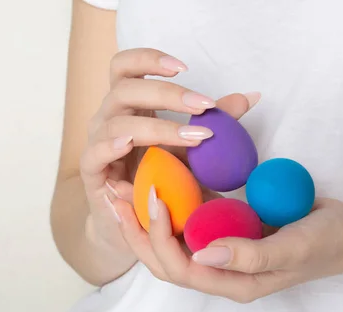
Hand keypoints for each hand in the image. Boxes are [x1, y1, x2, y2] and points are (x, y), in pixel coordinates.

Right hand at [80, 48, 217, 259]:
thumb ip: (212, 122)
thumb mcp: (190, 149)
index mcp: (128, 106)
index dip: (148, 59)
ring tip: (192, 137)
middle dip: (166, 94)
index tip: (184, 67)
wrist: (136, 221)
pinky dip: (110, 146)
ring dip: (157, 127)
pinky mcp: (92, 172)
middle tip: (204, 106)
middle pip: (124, 89)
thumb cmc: (161, 179)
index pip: (125, 67)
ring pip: (116, 122)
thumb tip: (250, 97)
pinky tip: (130, 144)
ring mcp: (97, 143)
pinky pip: (94, 153)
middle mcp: (108, 118)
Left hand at [112, 191, 342, 302]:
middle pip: (162, 258)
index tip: (153, 197)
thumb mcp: (293, 249)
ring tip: (121, 189)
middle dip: (135, 230)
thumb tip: (201, 255)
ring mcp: (216, 249)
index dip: (158, 235)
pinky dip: (167, 203)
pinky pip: (186, 220)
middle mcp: (216, 270)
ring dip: (142, 217)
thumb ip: (250, 256)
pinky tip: (153, 180)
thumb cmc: (324, 242)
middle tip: (116, 196)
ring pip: (168, 239)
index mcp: (229, 283)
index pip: (179, 268)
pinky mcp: (220, 229)